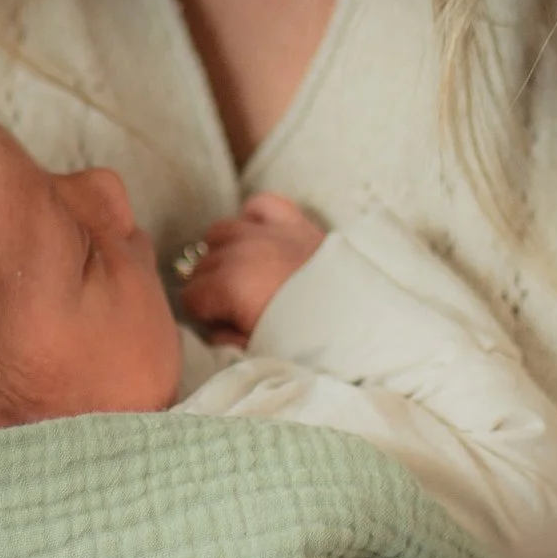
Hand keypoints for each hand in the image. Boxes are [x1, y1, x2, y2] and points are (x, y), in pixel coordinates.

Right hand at [179, 191, 322, 346]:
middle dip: (210, 287)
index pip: (190, 296)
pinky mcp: (295, 222)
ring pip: (220, 231)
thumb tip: (216, 328)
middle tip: (233, 309)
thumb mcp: (260, 352)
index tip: (222, 325)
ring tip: (240, 274)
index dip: (203, 315)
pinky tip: (259, 238)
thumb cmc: (312, 343)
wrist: (367, 322)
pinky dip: (253, 218)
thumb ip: (227, 340)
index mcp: (231, 287)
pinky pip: (259, 205)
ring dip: (223, 252)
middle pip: (202, 265)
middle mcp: (244, 252)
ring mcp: (269, 233)